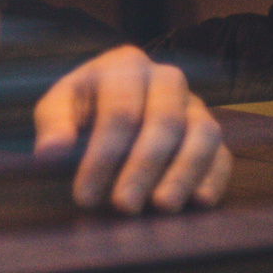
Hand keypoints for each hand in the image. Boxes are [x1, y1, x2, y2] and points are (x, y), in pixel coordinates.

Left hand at [32, 45, 232, 212]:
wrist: (110, 103)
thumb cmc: (81, 107)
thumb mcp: (58, 107)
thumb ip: (53, 125)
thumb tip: (50, 152)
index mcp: (126, 64)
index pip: (119, 111)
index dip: (102, 156)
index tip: (85, 196)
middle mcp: (168, 79)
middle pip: (164, 121)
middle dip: (143, 167)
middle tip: (124, 206)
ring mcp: (195, 105)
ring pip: (202, 134)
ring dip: (184, 173)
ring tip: (163, 207)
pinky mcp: (211, 132)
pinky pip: (223, 153)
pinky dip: (214, 177)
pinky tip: (199, 202)